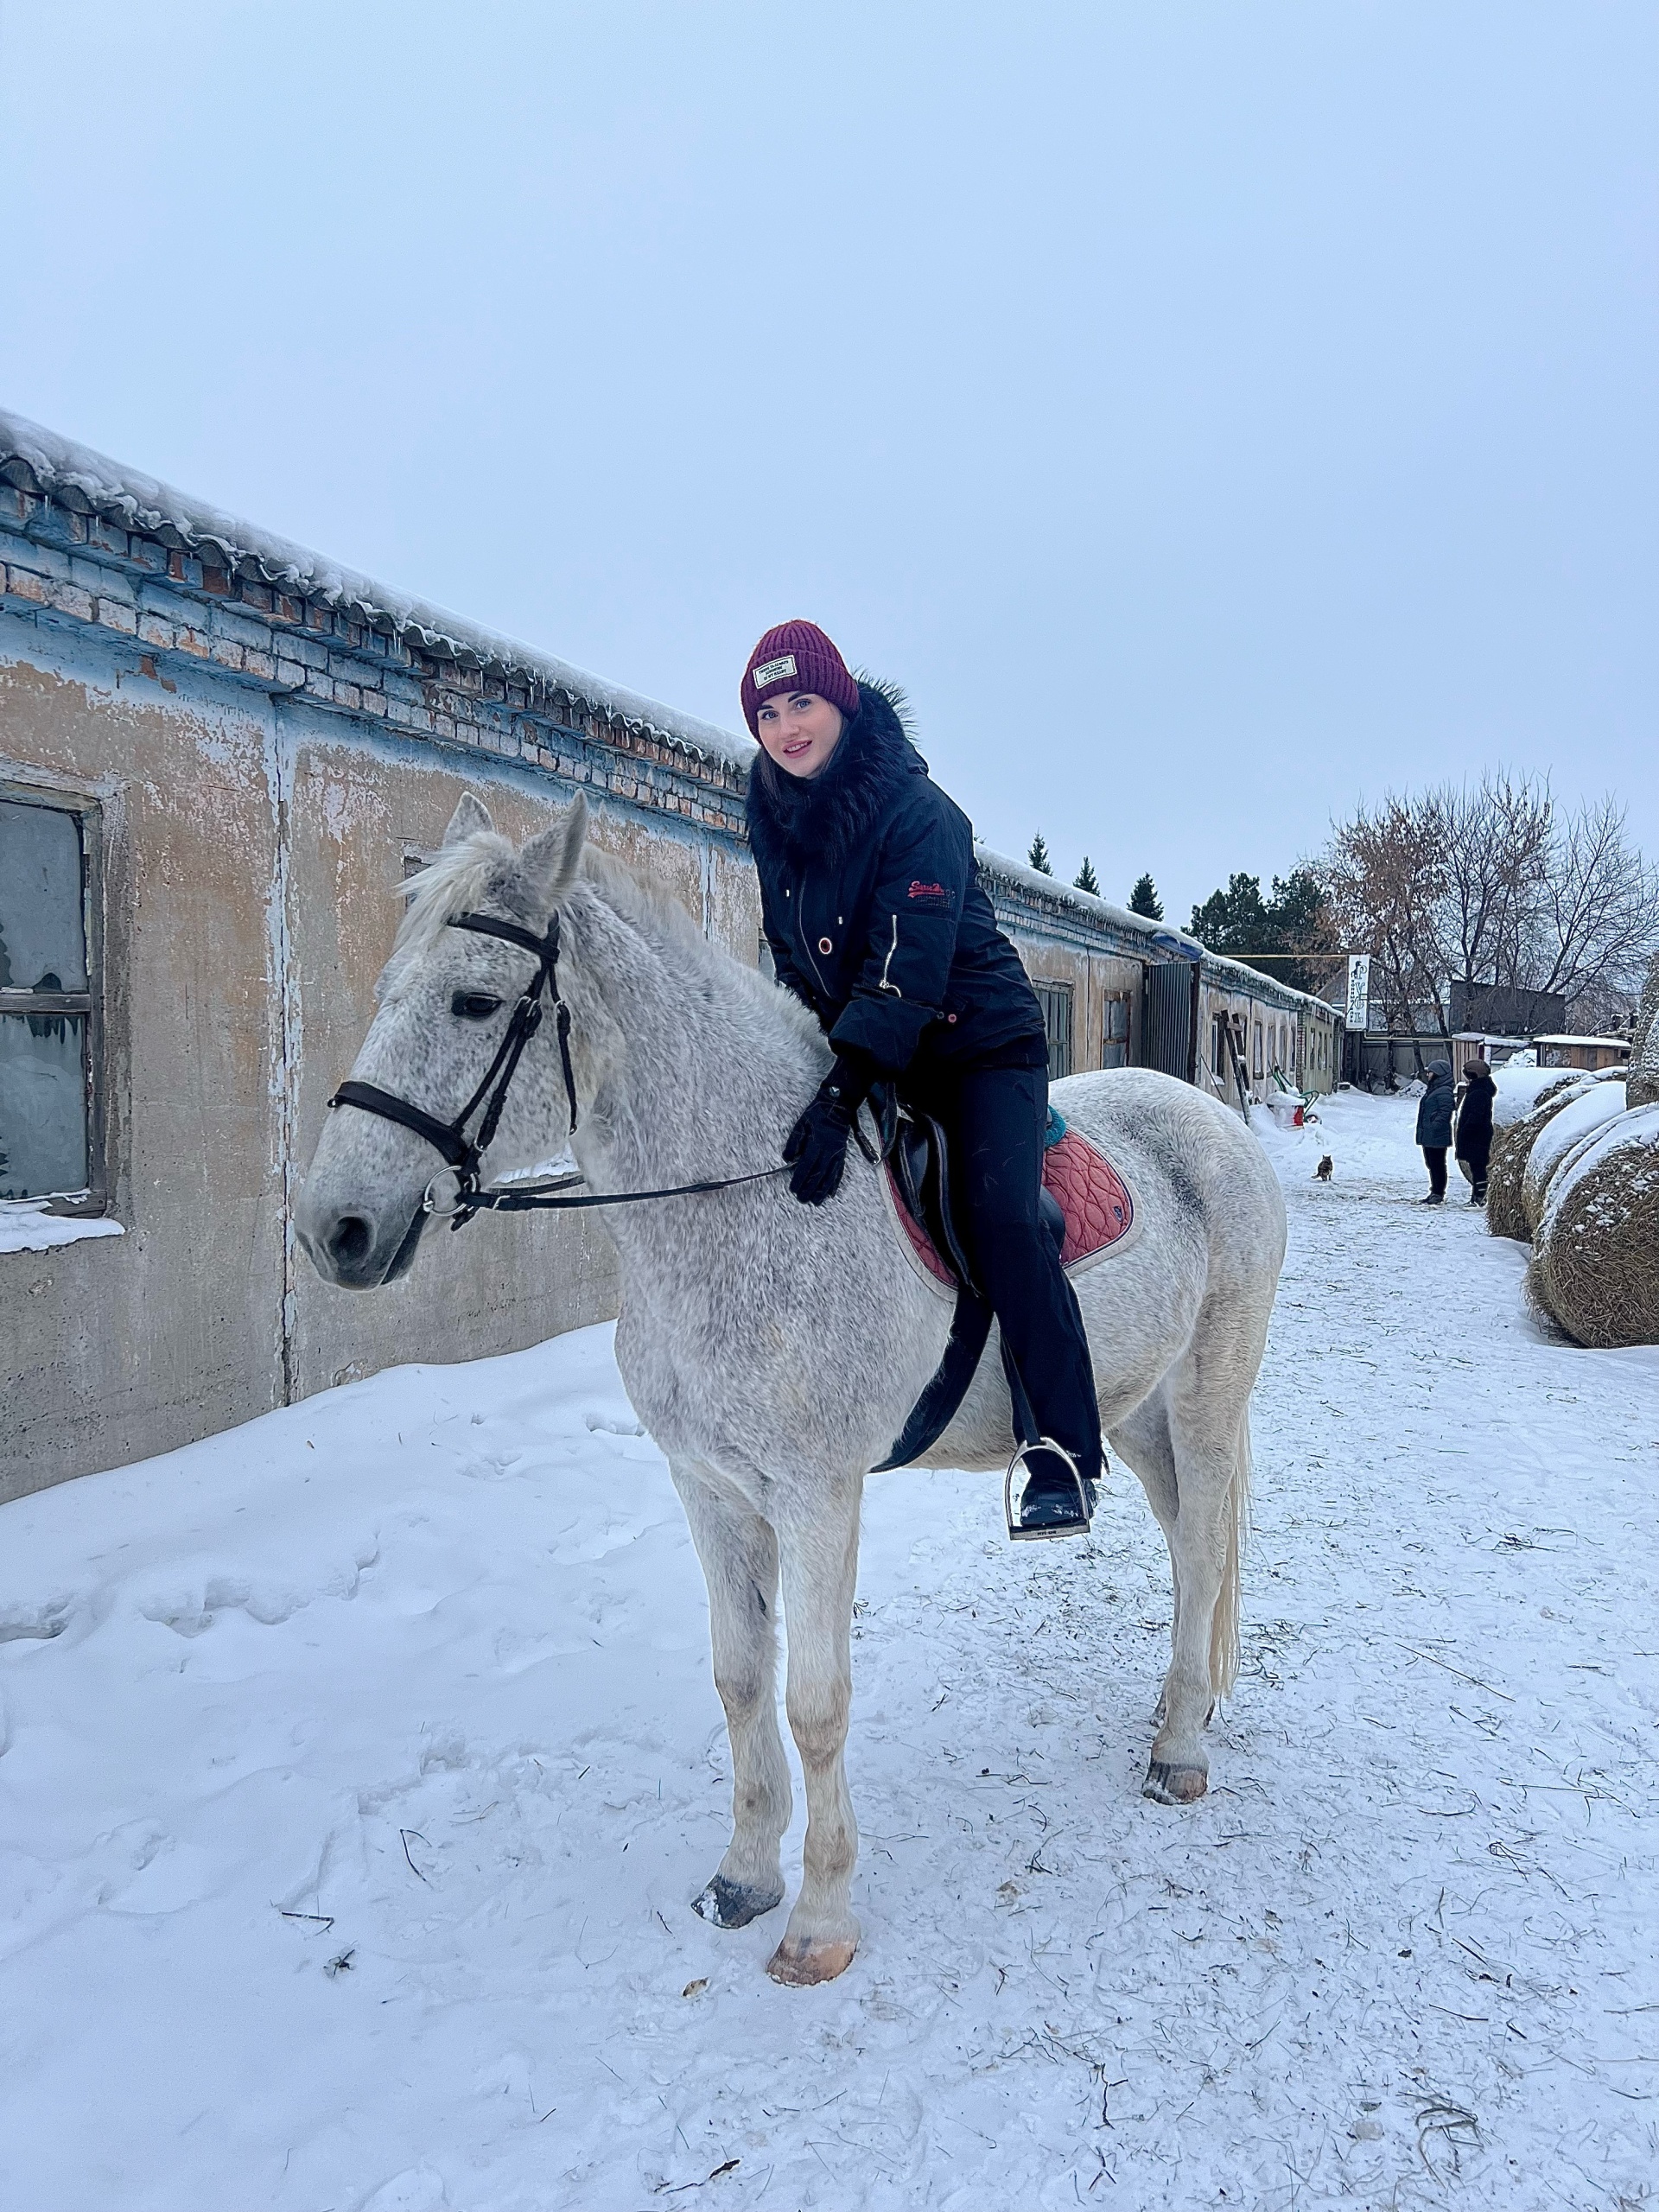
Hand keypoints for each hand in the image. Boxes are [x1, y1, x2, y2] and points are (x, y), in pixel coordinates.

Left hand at [783, 1054, 873, 1206]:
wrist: (839, 1106)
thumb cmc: (818, 1114)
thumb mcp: (802, 1123)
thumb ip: (794, 1141)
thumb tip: (787, 1158)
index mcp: (818, 1142)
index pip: (807, 1165)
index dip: (800, 1178)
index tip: (793, 1188)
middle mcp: (830, 1150)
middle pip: (820, 1174)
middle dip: (810, 1189)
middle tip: (802, 1199)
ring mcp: (838, 1154)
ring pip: (830, 1176)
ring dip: (822, 1190)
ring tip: (816, 1202)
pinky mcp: (842, 1154)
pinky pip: (839, 1172)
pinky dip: (835, 1184)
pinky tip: (830, 1193)